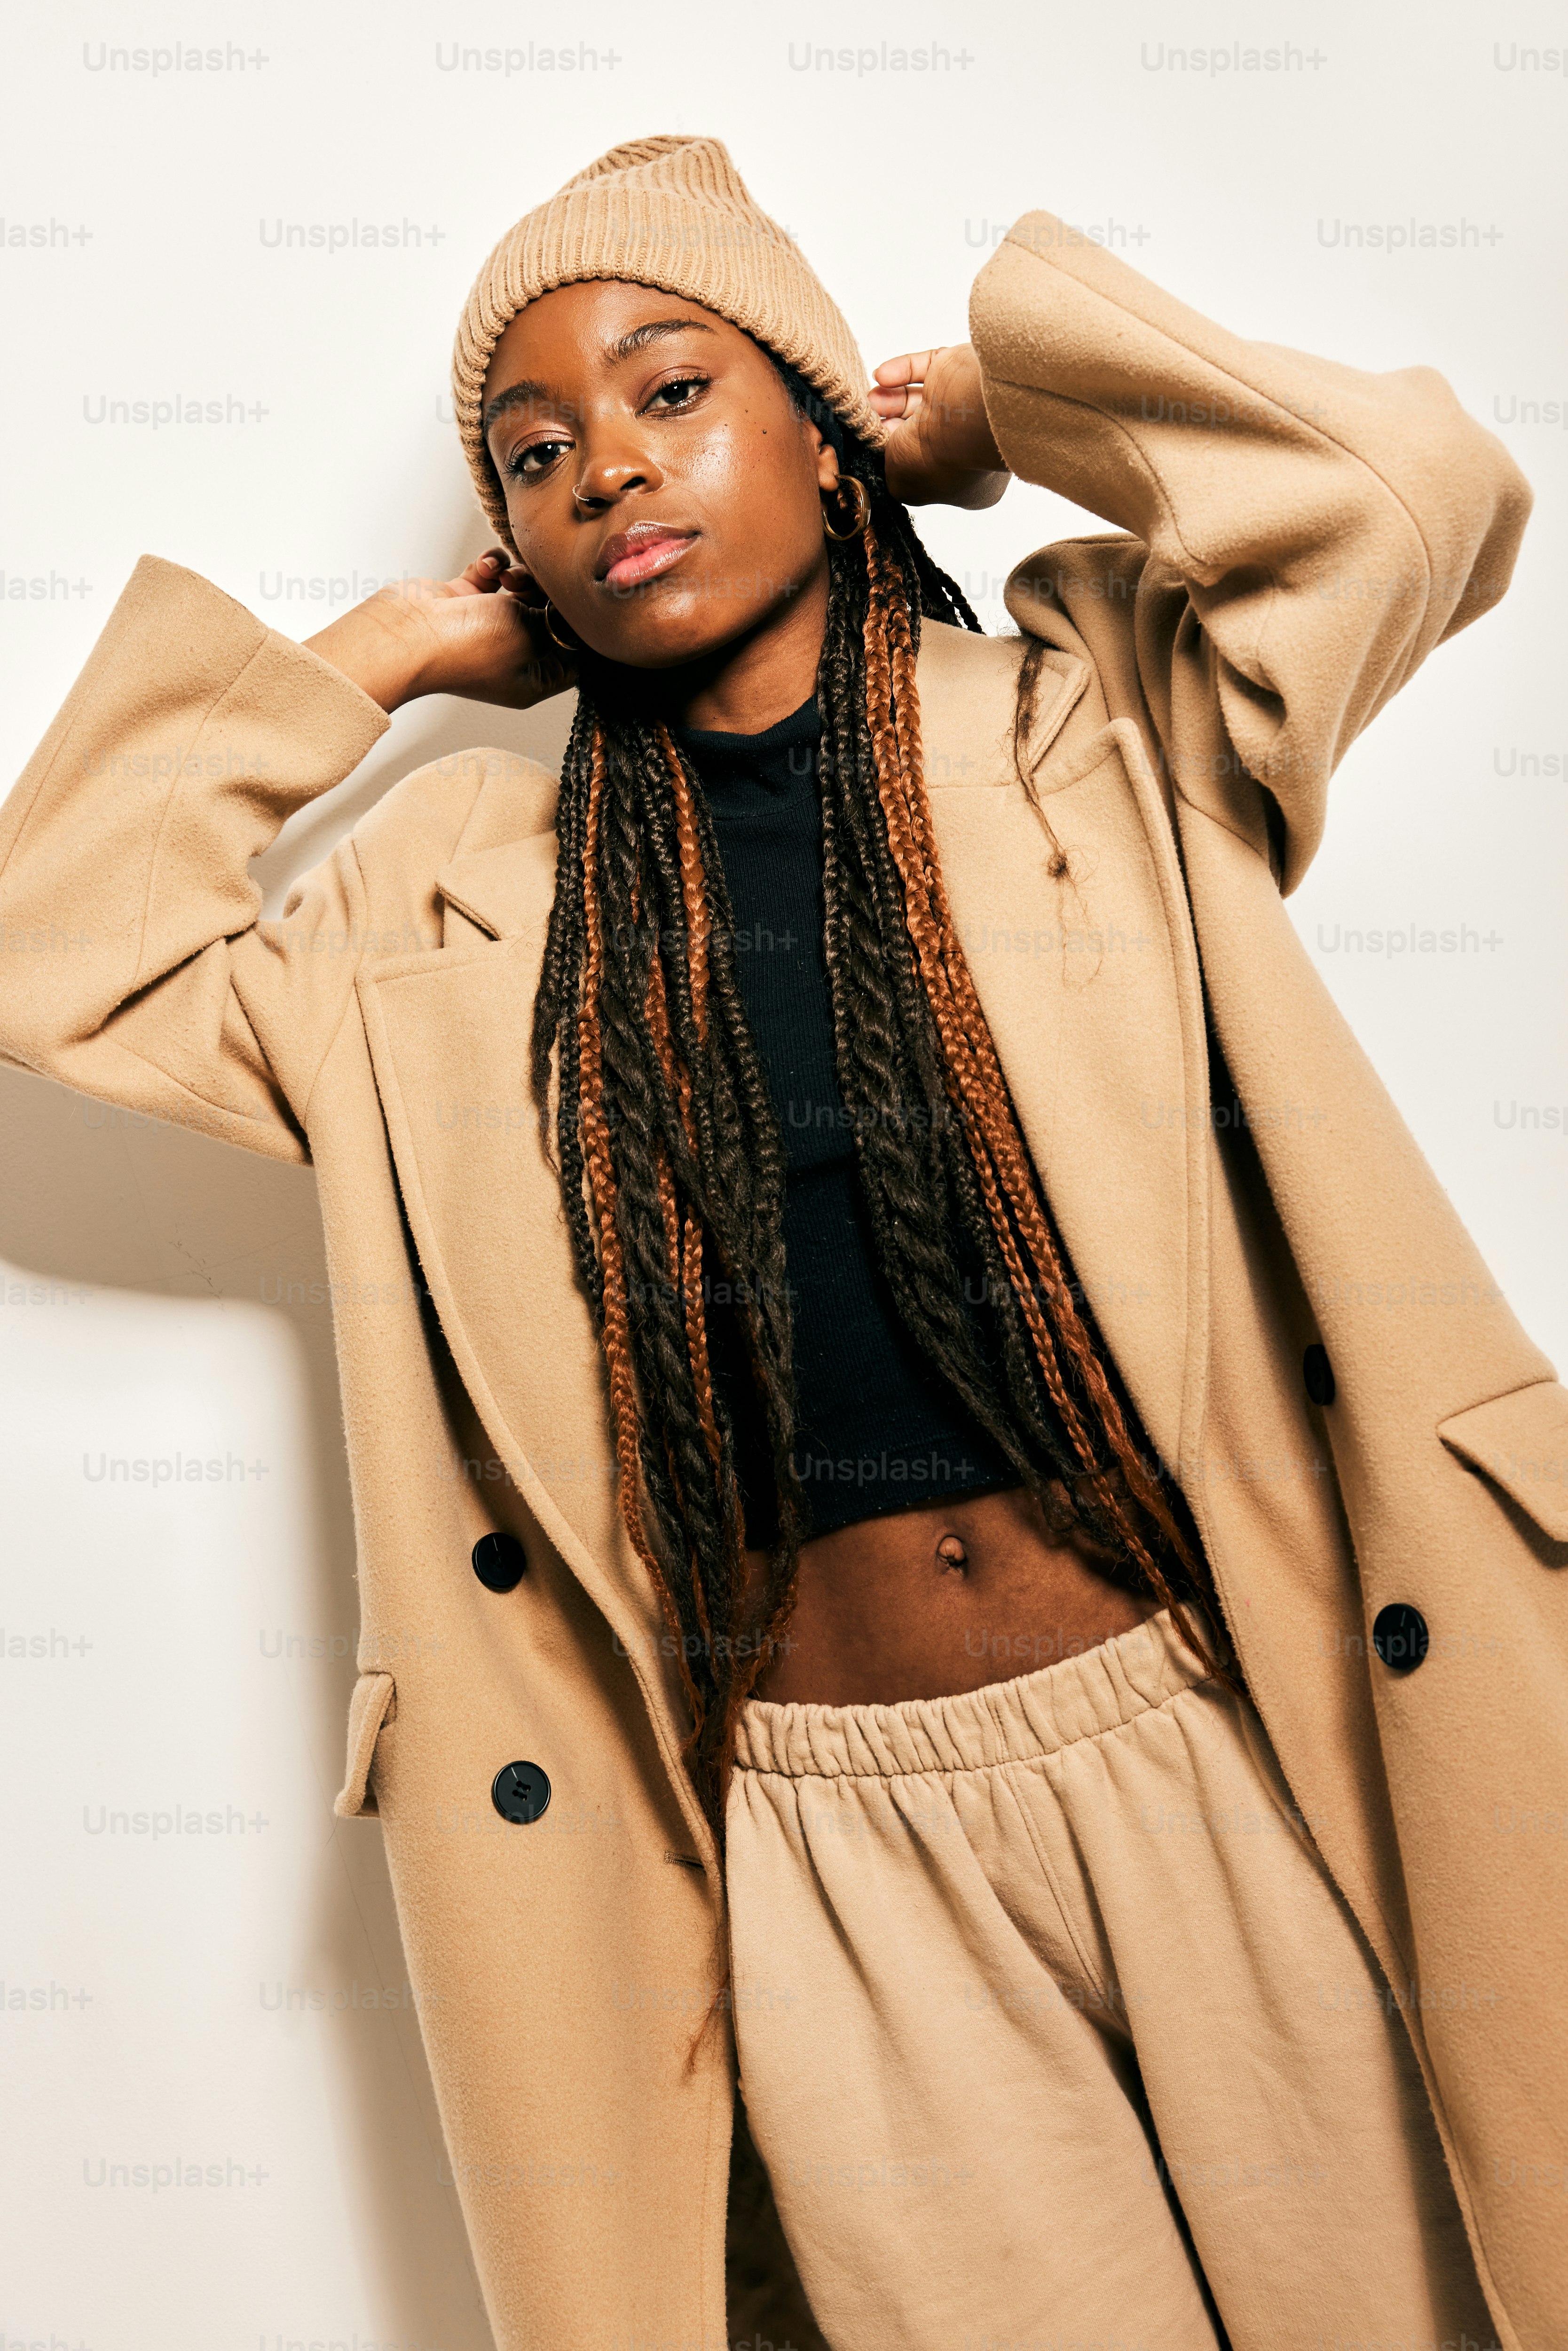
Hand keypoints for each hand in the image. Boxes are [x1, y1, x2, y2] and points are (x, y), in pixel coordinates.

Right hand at [302, 552, 575, 713]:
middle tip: (537, 588)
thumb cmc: (467, 645)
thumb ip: (555, 620)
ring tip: (508, 579)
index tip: (584, 605)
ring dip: (521, 576)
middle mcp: (512, 654)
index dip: (581, 631)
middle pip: (549, 617)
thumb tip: (566, 609)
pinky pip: (492, 574)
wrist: (407, 633)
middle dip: (548, 596)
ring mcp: (487, 625)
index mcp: (532, 679)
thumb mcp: (531, 634)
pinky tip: (487, 568)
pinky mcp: (466, 600)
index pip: (573, 657)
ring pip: (523, 590)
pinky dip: (493, 566)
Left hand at [870, 346, 1009, 510]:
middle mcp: (964, 444)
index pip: (923, 469)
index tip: (873, 452)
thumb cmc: (938, 456)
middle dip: (888, 425)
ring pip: (919, 400)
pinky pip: (924, 368)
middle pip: (916, 433)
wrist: (968, 412)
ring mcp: (962, 406)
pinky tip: (882, 376)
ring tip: (871, 398)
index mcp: (961, 479)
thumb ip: (887, 474)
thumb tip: (882, 464)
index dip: (896, 461)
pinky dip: (902, 371)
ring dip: (890, 399)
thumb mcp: (900, 482)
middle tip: (865, 422)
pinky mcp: (957, 371)